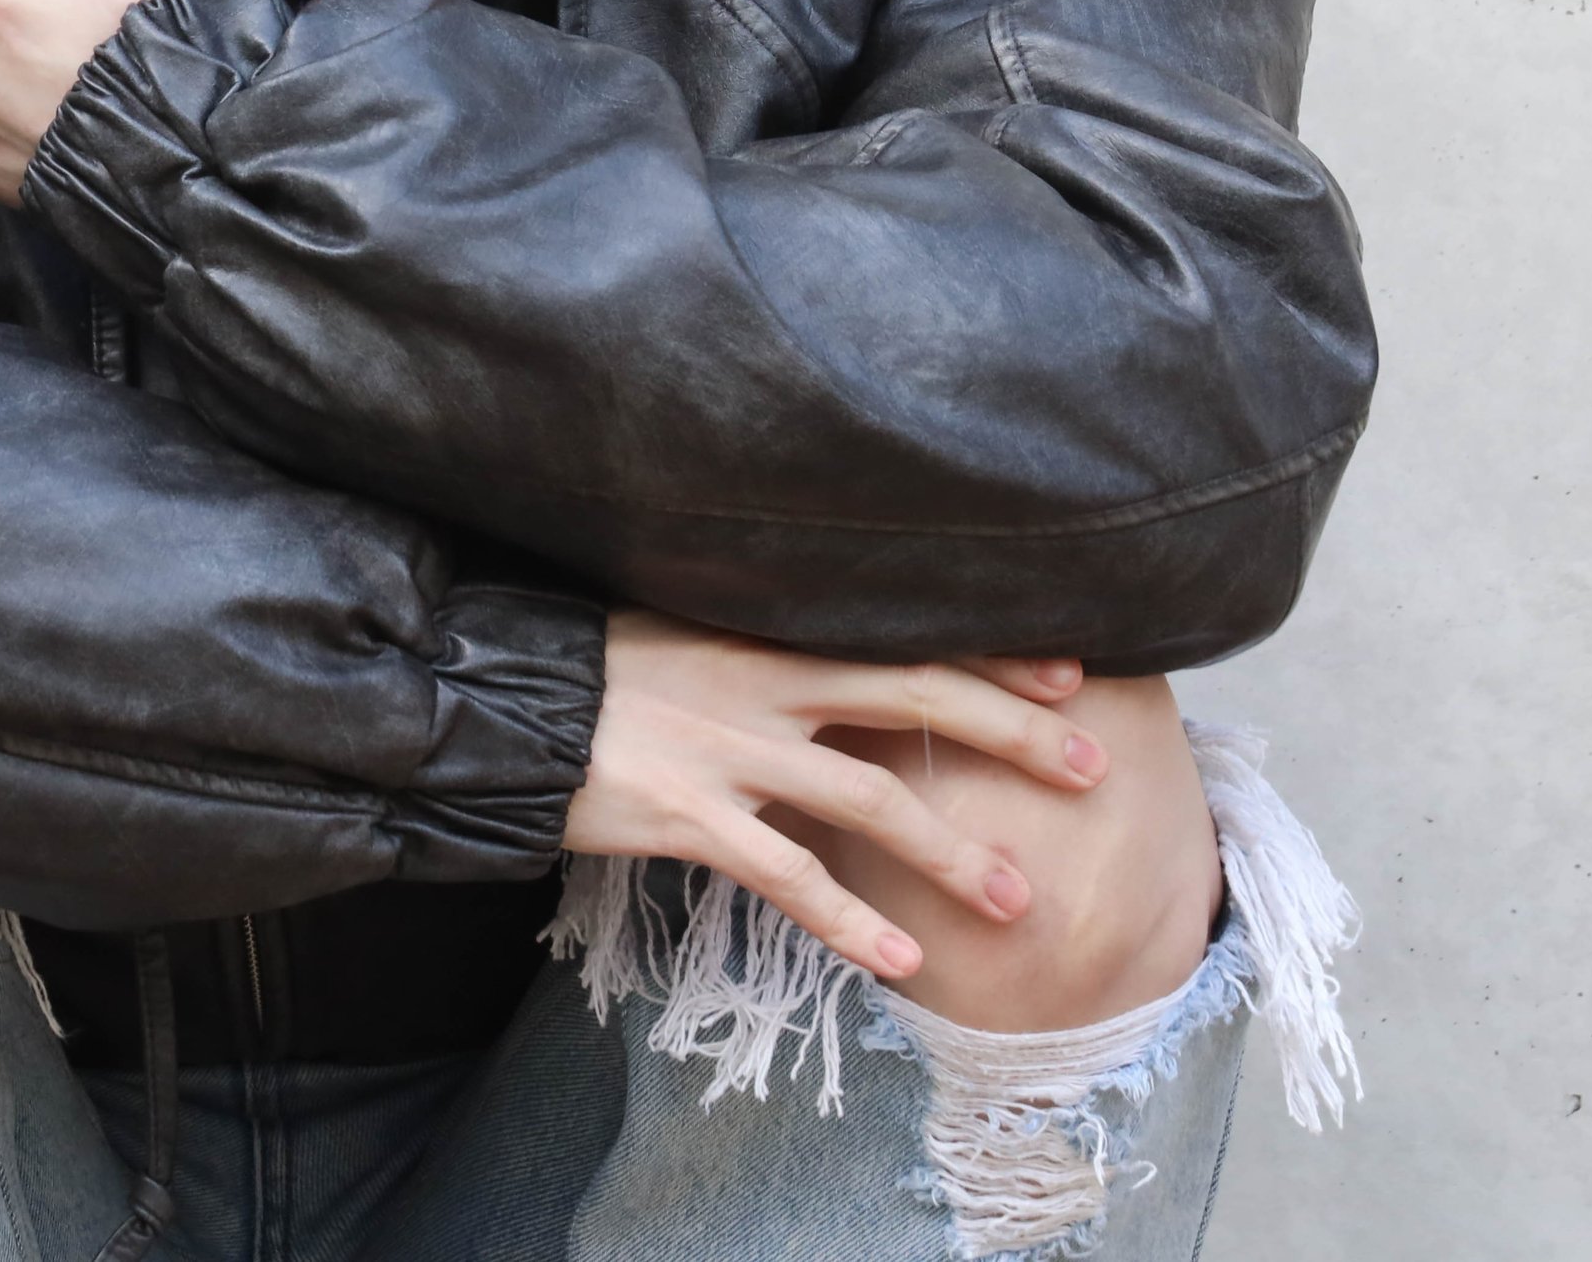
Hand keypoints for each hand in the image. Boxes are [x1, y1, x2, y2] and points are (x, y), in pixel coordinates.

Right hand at [558, 608, 1100, 979]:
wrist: (498, 699)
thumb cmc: (596, 668)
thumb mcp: (691, 631)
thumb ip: (766, 650)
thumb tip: (838, 665)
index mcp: (771, 634)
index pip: (906, 637)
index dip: (991, 656)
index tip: (1071, 672)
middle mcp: (767, 684)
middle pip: (916, 699)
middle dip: (1013, 733)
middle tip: (1092, 768)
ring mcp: (731, 751)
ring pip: (871, 800)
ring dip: (951, 851)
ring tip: (1018, 899)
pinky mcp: (690, 815)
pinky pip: (789, 877)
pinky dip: (851, 923)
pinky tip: (903, 960)